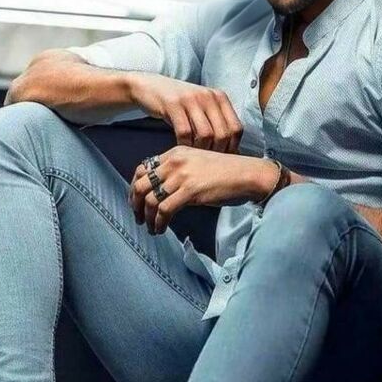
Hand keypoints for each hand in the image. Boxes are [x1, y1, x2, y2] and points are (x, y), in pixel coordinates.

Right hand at [129, 72, 243, 152]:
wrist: (149, 87)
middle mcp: (209, 96)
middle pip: (222, 134)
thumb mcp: (201, 107)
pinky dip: (184, 145)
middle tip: (206, 162)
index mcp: (220, 97)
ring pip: (205, 135)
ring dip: (200, 150)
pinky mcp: (174, 104)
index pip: (236, 128)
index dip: (232, 148)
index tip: (222, 159)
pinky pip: (184, 132)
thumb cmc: (178, 104)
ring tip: (193, 156)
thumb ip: (216, 123)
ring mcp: (191, 99)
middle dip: (216, 152)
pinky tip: (181, 148)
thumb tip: (231, 151)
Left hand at [129, 146, 262, 234]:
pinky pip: (164, 210)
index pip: (143, 168)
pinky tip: (161, 229)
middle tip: (139, 217)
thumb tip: (161, 191)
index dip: (134, 186)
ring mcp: (181, 176)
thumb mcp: (197, 164)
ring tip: (150, 227)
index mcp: (175, 153)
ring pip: (150, 199)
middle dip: (135, 204)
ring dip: (147, 217)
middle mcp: (175, 162)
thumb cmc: (227, 173)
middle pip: (141, 184)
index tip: (135, 201)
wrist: (247, 175)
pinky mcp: (190, 191)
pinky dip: (159, 222)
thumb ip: (178, 172)